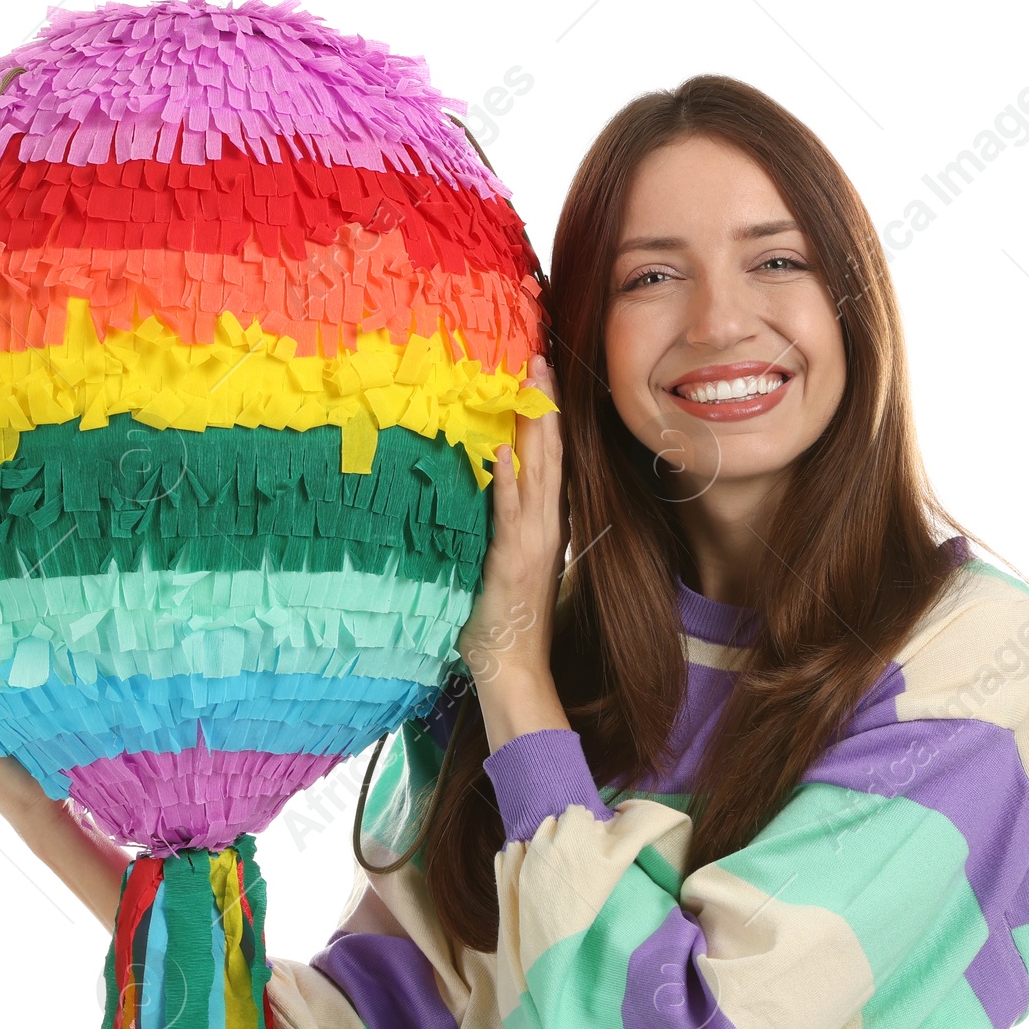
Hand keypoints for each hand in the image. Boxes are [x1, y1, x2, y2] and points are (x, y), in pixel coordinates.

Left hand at [456, 354, 571, 752]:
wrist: (515, 669)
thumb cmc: (502, 625)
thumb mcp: (500, 568)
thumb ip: (497, 533)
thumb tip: (478, 497)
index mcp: (545, 527)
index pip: (550, 462)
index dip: (548, 420)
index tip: (542, 379)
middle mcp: (547, 527)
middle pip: (551, 455)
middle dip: (545, 407)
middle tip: (539, 359)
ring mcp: (534, 542)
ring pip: (539, 472)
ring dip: (534, 426)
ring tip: (531, 383)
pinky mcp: (514, 560)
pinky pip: (511, 512)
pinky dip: (507, 480)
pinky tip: (501, 449)